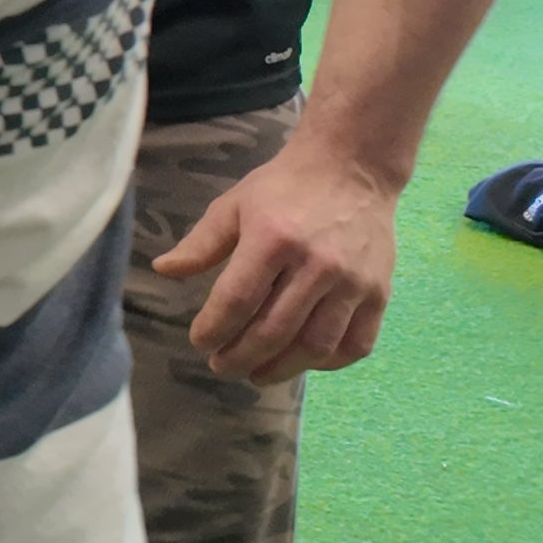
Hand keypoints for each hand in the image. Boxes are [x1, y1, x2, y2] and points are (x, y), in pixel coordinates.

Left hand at [149, 142, 402, 384]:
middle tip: (222, 367)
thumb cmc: (285, 187)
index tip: (200, 343)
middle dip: (241, 357)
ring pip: (316, 345)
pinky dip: (329, 363)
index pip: (237, 300)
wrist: (352, 168)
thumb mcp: (233, 205)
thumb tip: (163, 271)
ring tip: (257, 373)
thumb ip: (201, 243)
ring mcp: (352, 282)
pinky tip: (305, 362)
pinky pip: (356, 344)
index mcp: (272, 239)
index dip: (214, 329)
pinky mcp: (379, 293)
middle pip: (274, 330)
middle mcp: (316, 264)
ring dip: (282, 368)